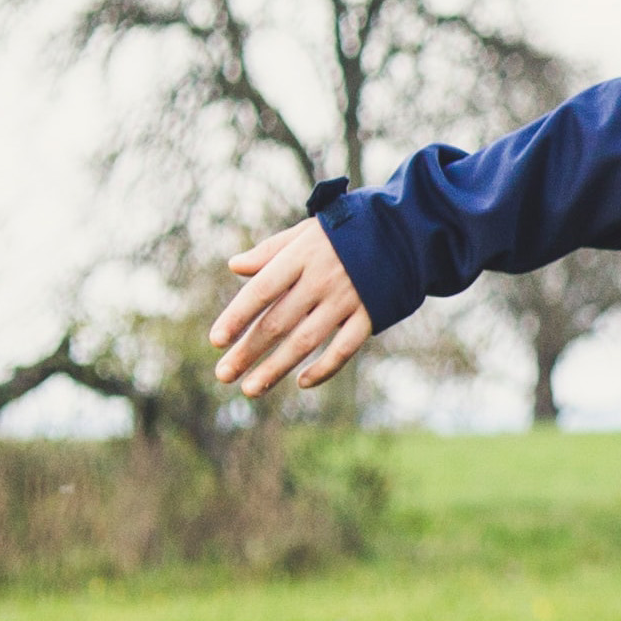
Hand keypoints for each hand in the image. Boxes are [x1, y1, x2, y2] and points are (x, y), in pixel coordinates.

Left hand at [206, 220, 376, 394]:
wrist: (404, 232)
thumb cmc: (345, 233)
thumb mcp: (306, 232)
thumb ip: (270, 250)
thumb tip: (235, 266)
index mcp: (301, 257)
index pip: (261, 291)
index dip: (237, 317)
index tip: (216, 341)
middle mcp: (322, 280)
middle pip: (278, 322)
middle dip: (249, 351)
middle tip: (224, 375)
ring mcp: (348, 300)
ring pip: (306, 341)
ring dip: (276, 367)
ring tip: (251, 389)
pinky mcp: (371, 315)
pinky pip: (345, 348)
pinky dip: (324, 368)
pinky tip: (302, 382)